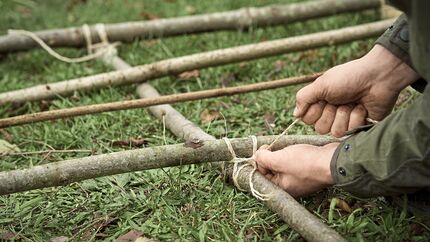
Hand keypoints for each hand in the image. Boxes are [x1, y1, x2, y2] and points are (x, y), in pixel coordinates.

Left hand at [254, 143, 337, 197]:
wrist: (333, 161)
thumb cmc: (306, 163)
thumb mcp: (280, 160)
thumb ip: (264, 159)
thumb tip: (256, 156)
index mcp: (281, 188)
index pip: (261, 176)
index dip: (259, 162)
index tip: (263, 150)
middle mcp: (289, 186)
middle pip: (271, 170)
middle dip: (270, 157)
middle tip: (272, 146)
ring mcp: (298, 178)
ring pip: (281, 164)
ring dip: (280, 154)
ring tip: (284, 147)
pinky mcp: (306, 170)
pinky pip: (292, 162)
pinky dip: (290, 154)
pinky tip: (294, 148)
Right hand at [294, 45, 419, 136]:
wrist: (378, 77)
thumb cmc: (349, 77)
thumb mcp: (321, 84)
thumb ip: (303, 98)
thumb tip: (295, 114)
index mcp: (321, 102)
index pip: (307, 119)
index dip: (314, 111)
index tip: (323, 99)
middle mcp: (331, 113)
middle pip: (319, 128)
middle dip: (330, 113)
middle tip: (340, 100)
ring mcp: (345, 120)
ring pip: (334, 132)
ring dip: (344, 115)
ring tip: (353, 103)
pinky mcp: (359, 126)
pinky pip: (350, 132)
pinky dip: (356, 117)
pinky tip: (362, 108)